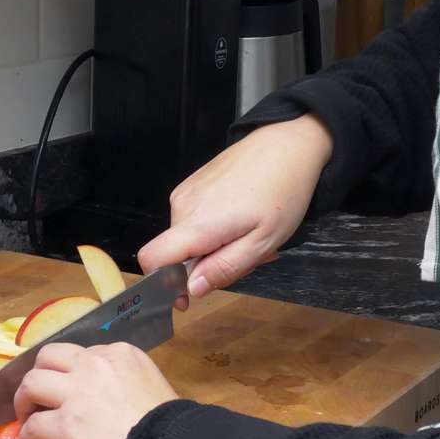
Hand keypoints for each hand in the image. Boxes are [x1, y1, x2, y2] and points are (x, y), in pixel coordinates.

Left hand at [12, 342, 178, 438]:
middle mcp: (95, 365)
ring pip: (32, 383)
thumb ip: (125, 382)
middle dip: (40, 375)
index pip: (82, 354)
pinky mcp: (65, 426)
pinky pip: (32, 426)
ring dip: (24, 401)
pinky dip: (26, 436)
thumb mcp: (152, 386)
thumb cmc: (171, 428)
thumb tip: (106, 400)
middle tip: (38, 397)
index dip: (71, 373)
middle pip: (49, 357)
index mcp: (120, 354)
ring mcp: (77, 394)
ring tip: (26, 418)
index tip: (69, 390)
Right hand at [138, 114, 332, 305]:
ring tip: (252, 235)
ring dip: (217, 247)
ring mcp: (187, 192)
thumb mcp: (262, 242)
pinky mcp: (194, 184)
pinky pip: (196, 219)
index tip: (189, 295)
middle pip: (177, 254)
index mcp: (197, 223)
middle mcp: (182, 206)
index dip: (165, 285)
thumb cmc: (283, 191)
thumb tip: (191, 289)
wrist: (288, 143)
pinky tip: (244, 219)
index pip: (152, 260)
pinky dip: (217, 229)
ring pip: (189, 238)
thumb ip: (224, 269)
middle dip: (208, 266)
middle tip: (250, 257)